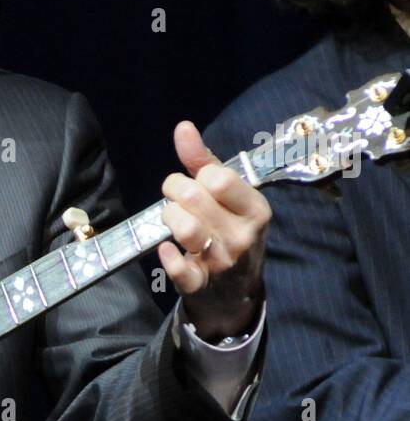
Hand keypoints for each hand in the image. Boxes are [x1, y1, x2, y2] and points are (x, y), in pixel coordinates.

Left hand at [159, 121, 269, 341]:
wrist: (235, 293)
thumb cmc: (228, 231)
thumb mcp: (227, 196)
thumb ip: (203, 161)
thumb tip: (183, 127)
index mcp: (255, 209)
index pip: (218, 178)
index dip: (195, 175)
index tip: (194, 182)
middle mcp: (242, 235)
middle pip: (194, 197)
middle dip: (174, 191)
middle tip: (175, 198)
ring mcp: (222, 262)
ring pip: (184, 227)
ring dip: (168, 218)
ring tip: (173, 220)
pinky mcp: (200, 285)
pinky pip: (177, 268)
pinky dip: (166, 256)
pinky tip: (167, 249)